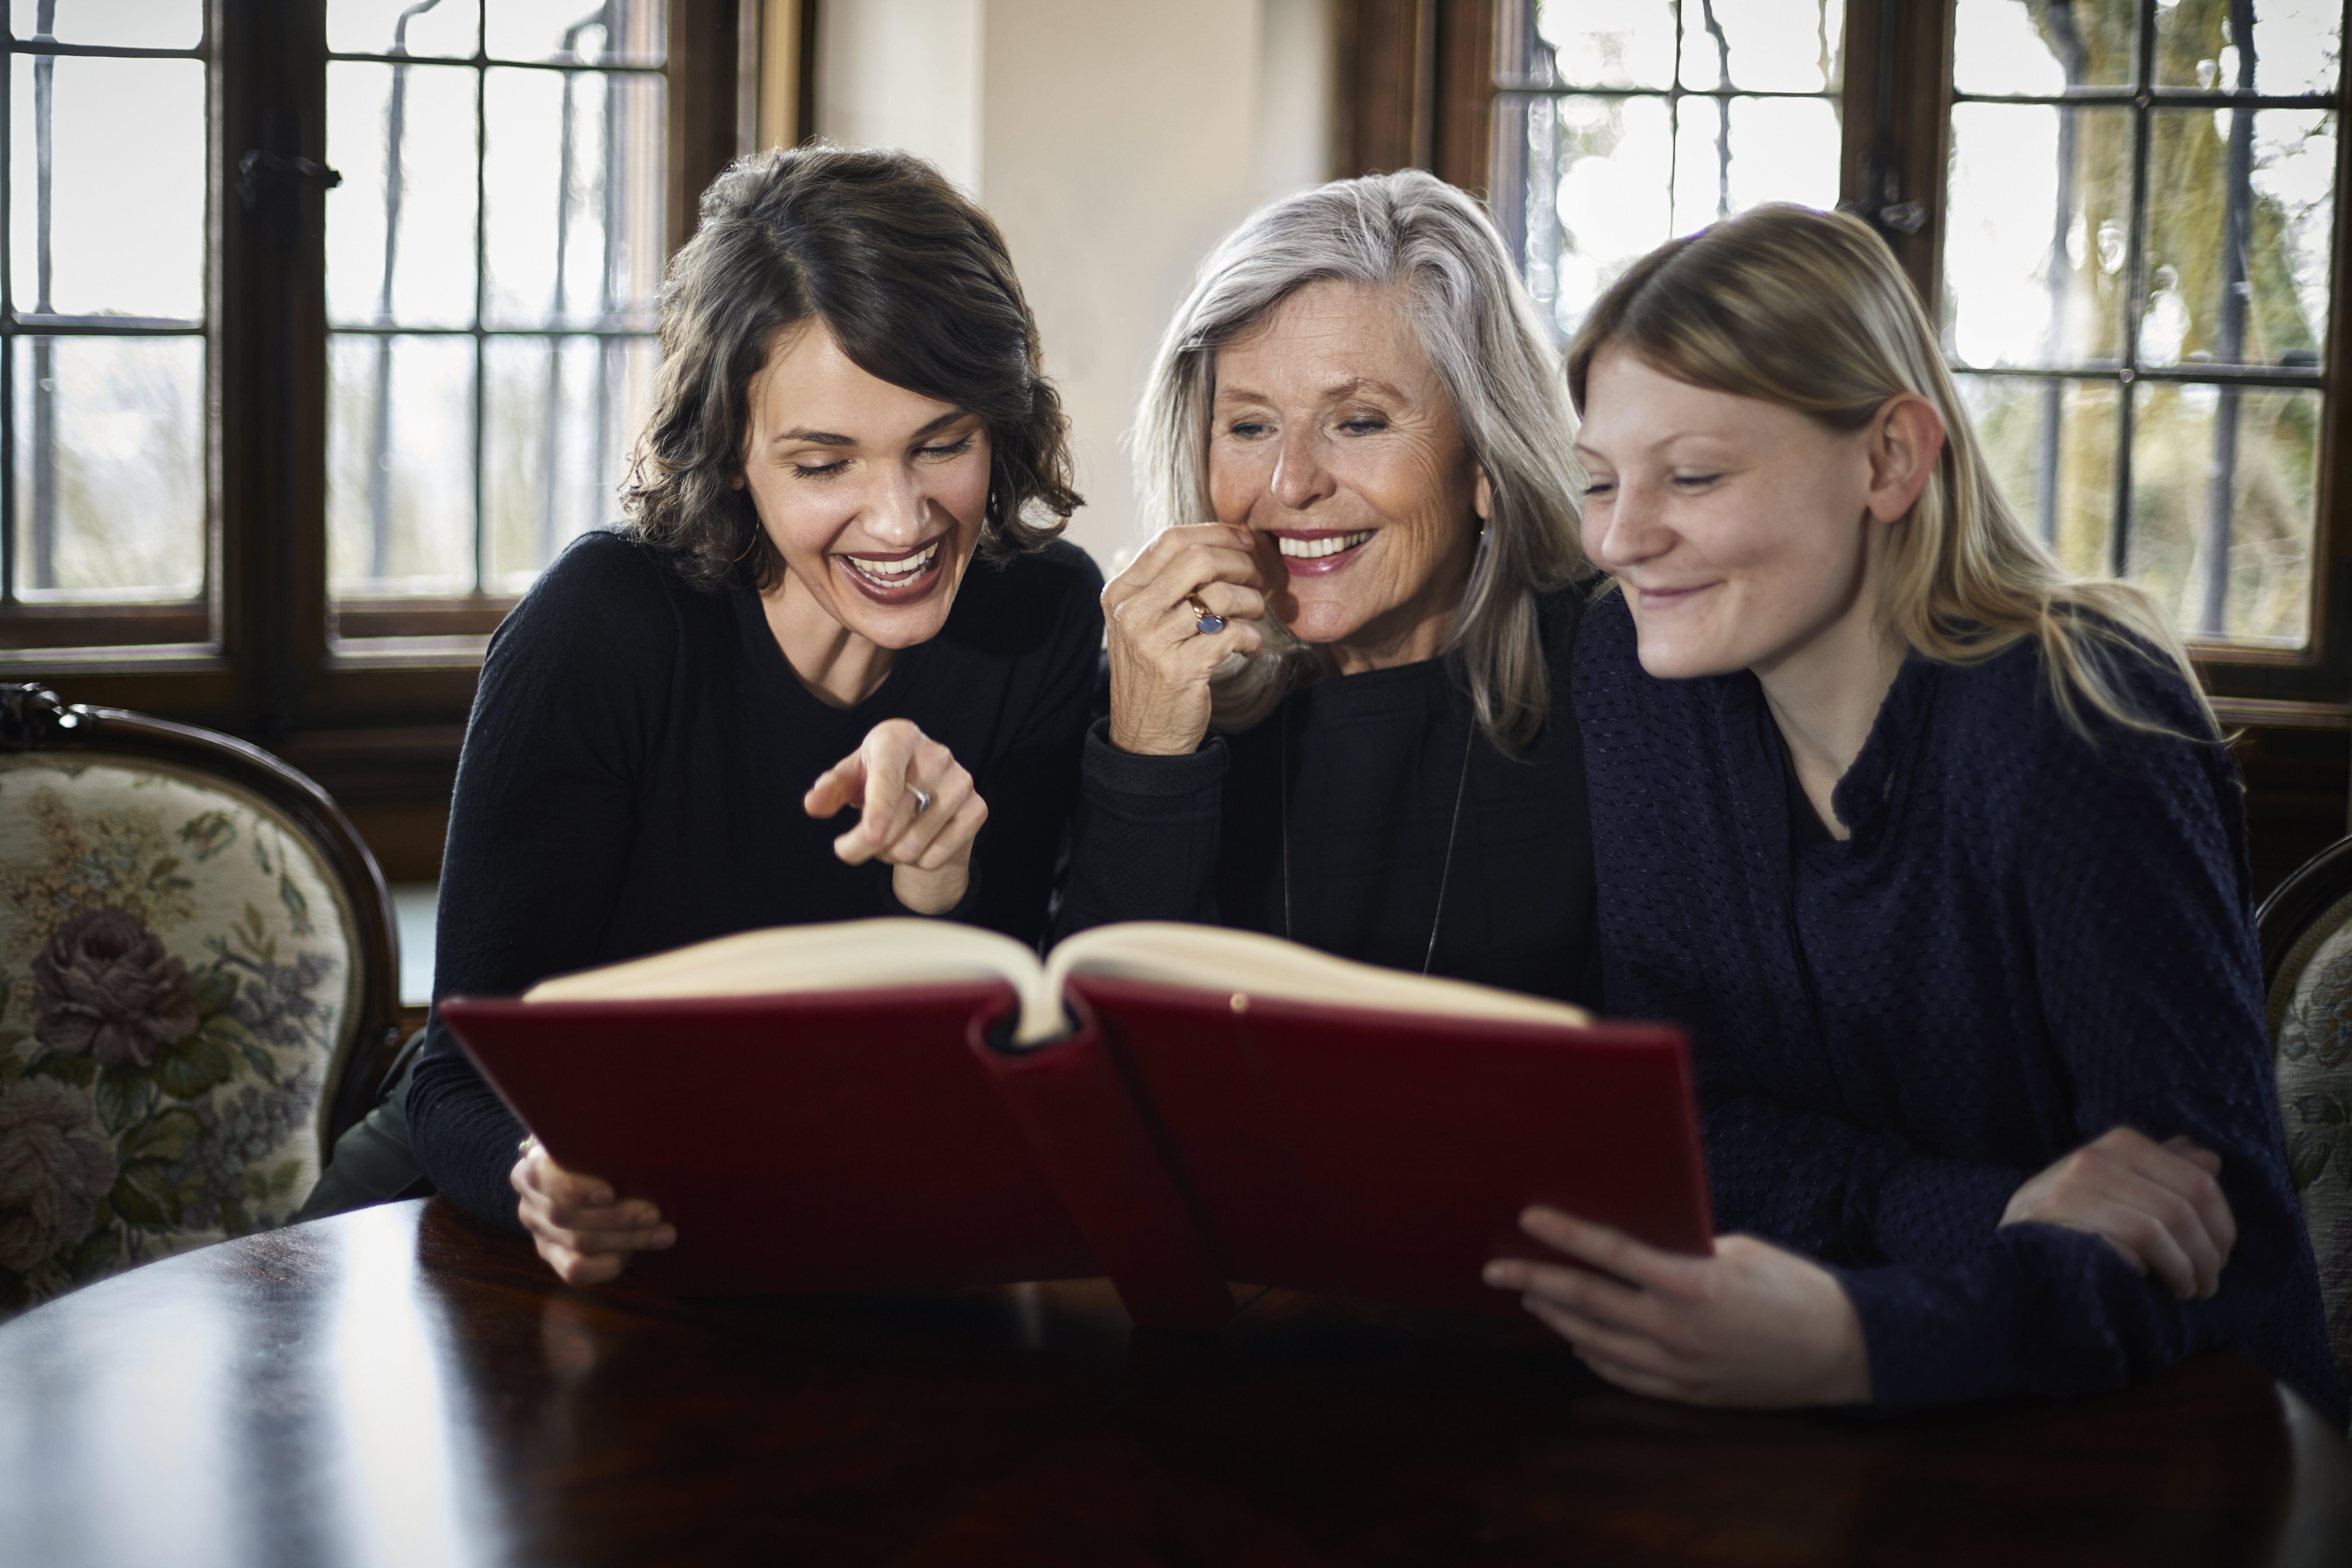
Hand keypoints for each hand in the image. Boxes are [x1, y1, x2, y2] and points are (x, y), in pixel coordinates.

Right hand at [510, 1139, 673, 1285]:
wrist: (585, 1179)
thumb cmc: (595, 1156)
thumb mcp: (592, 1145)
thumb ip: (601, 1148)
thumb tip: (642, 1152)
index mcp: (530, 1170)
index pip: (542, 1179)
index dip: (575, 1189)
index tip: (610, 1192)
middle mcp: (530, 1205)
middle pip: (567, 1216)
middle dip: (616, 1216)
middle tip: (654, 1213)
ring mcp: (540, 1235)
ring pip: (579, 1244)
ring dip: (627, 1239)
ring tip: (664, 1233)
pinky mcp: (555, 1258)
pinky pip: (576, 1271)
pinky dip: (606, 1266)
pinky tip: (634, 1257)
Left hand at [804, 717, 985, 914]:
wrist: (929, 786)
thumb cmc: (881, 778)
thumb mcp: (852, 777)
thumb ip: (830, 789)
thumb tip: (814, 804)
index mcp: (898, 737)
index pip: (888, 777)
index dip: (878, 808)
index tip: (870, 835)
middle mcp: (936, 754)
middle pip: (894, 823)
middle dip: (865, 845)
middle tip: (856, 844)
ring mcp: (962, 782)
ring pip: (912, 845)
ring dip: (892, 853)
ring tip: (893, 834)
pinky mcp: (977, 808)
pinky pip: (936, 856)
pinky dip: (919, 860)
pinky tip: (919, 839)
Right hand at [1101, 522, 1268, 755]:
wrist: (1145, 737)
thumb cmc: (1155, 671)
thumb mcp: (1146, 622)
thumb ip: (1170, 584)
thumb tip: (1222, 544)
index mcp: (1122, 593)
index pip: (1170, 540)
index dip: (1216, 534)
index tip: (1245, 541)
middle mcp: (1132, 613)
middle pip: (1197, 559)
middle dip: (1239, 563)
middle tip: (1257, 577)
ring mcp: (1153, 641)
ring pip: (1220, 596)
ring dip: (1252, 601)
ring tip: (1256, 613)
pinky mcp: (1181, 669)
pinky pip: (1232, 634)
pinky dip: (1252, 637)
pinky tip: (1251, 647)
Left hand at [1484, 1207, 1870, 1407]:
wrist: (1843, 1350)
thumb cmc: (1794, 1289)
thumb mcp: (1739, 1252)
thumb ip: (1684, 1250)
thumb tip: (1637, 1245)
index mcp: (1691, 1283)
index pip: (1609, 1253)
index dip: (1563, 1234)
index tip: (1527, 1218)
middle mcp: (1676, 1329)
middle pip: (1586, 1301)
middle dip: (1534, 1281)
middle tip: (1494, 1269)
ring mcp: (1679, 1367)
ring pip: (1595, 1341)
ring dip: (1557, 1318)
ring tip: (1530, 1297)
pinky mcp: (1687, 1393)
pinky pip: (1623, 1375)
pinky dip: (1592, 1354)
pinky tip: (1576, 1338)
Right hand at [2000, 1126, 2233, 1299]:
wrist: (2014, 1252)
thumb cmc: (2077, 1221)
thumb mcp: (2120, 1186)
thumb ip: (2163, 1170)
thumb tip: (2210, 1158)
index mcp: (2120, 1143)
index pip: (2199, 1183)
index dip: (2222, 1227)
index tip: (2220, 1257)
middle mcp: (2094, 1159)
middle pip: (2182, 1208)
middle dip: (2206, 1254)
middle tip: (2207, 1284)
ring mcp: (2069, 1190)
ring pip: (2155, 1230)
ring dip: (2182, 1270)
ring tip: (2185, 1290)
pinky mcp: (2053, 1224)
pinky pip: (2119, 1247)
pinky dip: (2144, 1271)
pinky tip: (2147, 1283)